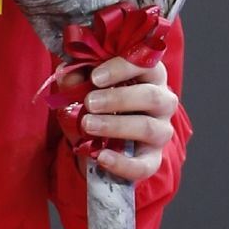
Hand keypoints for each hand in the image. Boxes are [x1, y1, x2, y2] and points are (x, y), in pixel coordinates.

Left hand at [78, 56, 180, 180]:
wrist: (95, 139)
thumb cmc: (95, 103)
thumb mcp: (80, 87)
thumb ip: (74, 77)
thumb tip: (66, 71)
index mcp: (148, 75)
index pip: (147, 64)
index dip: (123, 67)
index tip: (95, 76)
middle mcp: (162, 101)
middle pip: (152, 96)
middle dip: (118, 98)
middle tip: (89, 102)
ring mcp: (160, 131)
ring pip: (148, 127)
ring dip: (116, 125)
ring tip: (88, 124)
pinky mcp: (152, 159)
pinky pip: (144, 165)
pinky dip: (122, 163)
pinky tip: (101, 157)